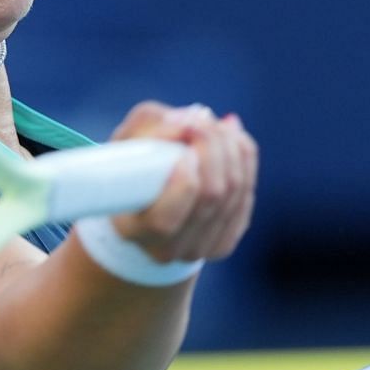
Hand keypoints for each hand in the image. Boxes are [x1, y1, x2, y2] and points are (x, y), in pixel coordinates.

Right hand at [106, 101, 257, 263]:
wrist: (139, 210)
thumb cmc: (128, 170)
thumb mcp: (123, 143)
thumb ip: (148, 125)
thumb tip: (192, 119)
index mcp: (133, 231)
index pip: (165, 220)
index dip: (184, 182)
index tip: (184, 149)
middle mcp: (168, 249)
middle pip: (211, 196)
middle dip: (212, 147)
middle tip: (201, 120)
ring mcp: (200, 250)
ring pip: (234, 191)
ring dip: (229, 147)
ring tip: (214, 124)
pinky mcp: (224, 242)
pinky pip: (246, 194)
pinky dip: (243, 159)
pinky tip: (232, 138)